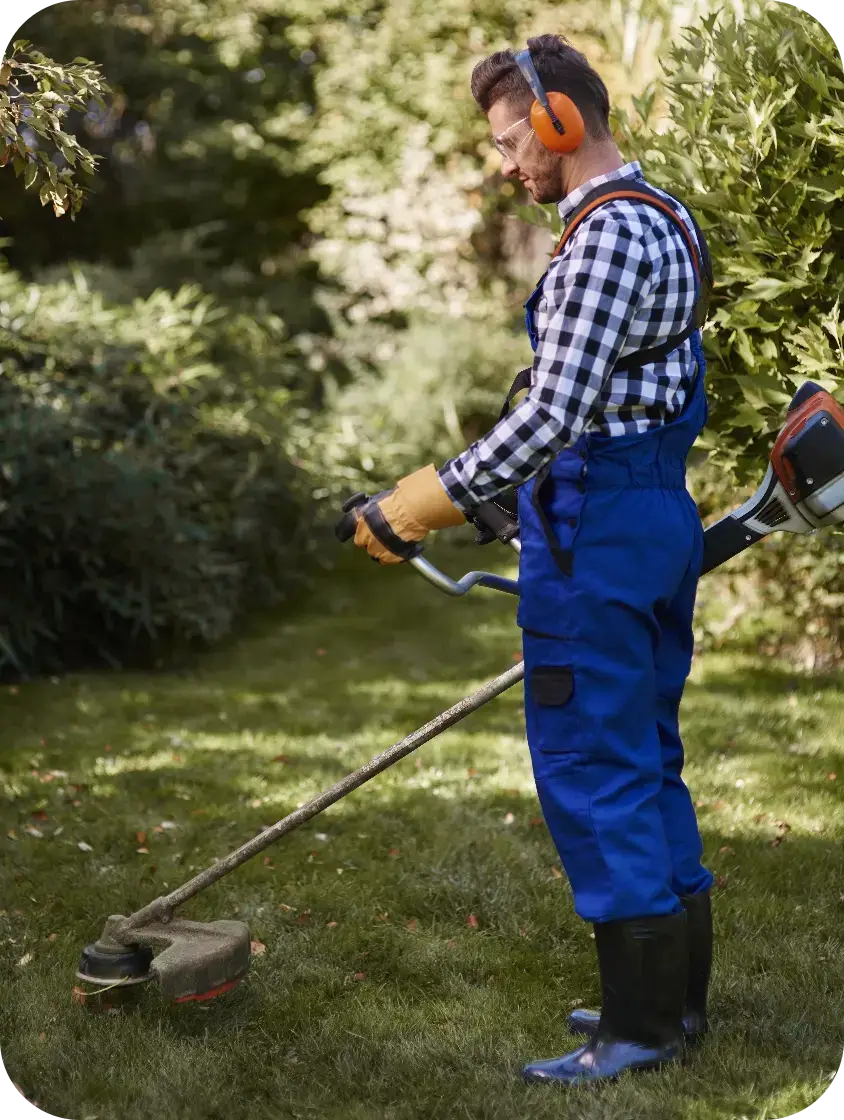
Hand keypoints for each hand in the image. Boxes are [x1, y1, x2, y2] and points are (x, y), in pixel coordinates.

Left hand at [344, 465, 464, 564]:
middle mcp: (365, 535)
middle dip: (369, 539)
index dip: (345, 531)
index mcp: (359, 520)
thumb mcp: (378, 500)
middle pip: (361, 542)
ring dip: (381, 548)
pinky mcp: (389, 556)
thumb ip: (369, 510)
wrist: (413, 510)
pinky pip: (387, 559)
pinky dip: (393, 556)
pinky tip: (400, 547)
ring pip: (374, 553)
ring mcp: (376, 547)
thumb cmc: (399, 501)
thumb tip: (366, 510)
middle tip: (381, 534)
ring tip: (393, 540)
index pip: (343, 529)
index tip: (346, 534)